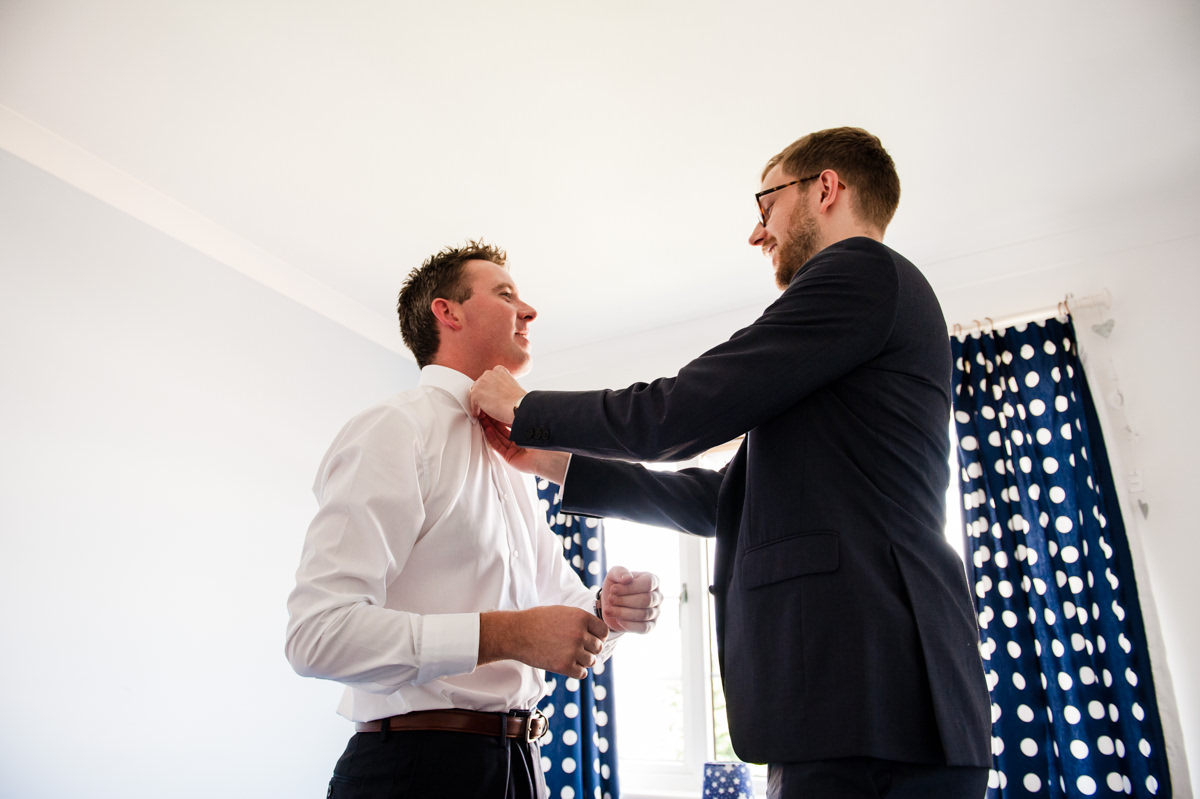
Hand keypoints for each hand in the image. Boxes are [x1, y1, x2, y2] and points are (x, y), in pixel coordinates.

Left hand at [469, 366, 526, 424]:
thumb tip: (495, 393)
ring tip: (481, 410)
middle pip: (479, 385)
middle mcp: (488, 374)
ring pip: (474, 394)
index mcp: (498, 370)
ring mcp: (480, 383)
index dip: (488, 388)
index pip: (488, 378)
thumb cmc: (518, 399)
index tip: (490, 394)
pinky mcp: (476, 394)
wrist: (518, 405)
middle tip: (485, 404)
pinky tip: (478, 414)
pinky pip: (472, 403)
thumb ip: (501, 384)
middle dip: (482, 394)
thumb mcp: (511, 385)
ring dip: (477, 402)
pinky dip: (475, 410)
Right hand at [479, 606, 609, 679]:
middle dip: (590, 649)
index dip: (598, 636)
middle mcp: (580, 634)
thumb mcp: (563, 612)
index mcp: (581, 617)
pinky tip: (567, 665)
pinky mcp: (564, 666)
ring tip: (569, 655)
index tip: (590, 639)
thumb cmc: (538, 621)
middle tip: (576, 648)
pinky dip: (576, 671)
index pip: (604, 632)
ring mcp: (573, 651)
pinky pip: (581, 673)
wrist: (517, 633)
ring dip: (583, 661)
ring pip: (591, 661)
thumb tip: (598, 633)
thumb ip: (581, 620)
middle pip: (598, 647)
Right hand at [480, 414, 568, 482]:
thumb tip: (517, 400)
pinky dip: (492, 438)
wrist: (546, 453)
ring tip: (483, 419)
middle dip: (493, 420)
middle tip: (484, 412)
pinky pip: (498, 446)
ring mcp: (515, 448)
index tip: (492, 407)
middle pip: (503, 428)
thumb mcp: (530, 420)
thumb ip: (521, 413)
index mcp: (527, 429)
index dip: (500, 414)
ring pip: (499, 436)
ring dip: (491, 428)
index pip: (510, 421)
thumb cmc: (542, 436)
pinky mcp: (510, 456)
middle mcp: (521, 439)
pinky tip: (488, 430)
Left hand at [600, 565, 662, 633]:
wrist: (611, 604)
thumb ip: (620, 572)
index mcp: (653, 580)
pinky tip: (618, 620)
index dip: (630, 587)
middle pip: (646, 600)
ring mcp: (656, 612)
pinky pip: (644, 628)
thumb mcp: (614, 575)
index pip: (648, 583)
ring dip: (624, 612)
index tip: (613, 589)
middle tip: (610, 600)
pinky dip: (629, 625)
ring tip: (609, 610)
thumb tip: (628, 578)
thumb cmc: (616, 585)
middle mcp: (657, 596)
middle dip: (625, 601)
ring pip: (644, 614)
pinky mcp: (650, 626)